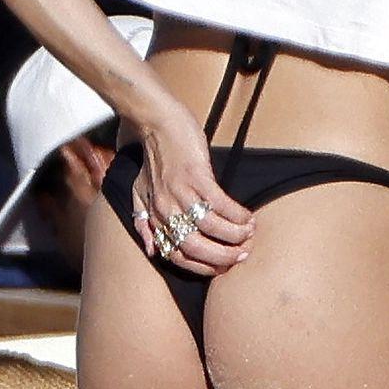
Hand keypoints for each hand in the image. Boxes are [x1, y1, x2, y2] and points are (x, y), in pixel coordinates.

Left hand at [133, 103, 254, 275]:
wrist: (155, 122)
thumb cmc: (150, 156)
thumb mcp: (139, 192)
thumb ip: (144, 222)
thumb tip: (152, 251)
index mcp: (154, 216)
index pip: (177, 254)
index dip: (202, 266)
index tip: (222, 266)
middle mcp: (165, 208)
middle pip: (195, 246)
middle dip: (223, 256)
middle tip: (242, 254)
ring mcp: (180, 192)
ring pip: (210, 227)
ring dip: (235, 235)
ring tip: (249, 233)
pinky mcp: (196, 175)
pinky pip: (220, 204)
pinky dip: (237, 214)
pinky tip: (247, 216)